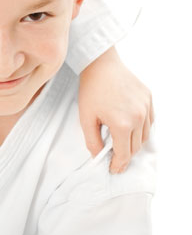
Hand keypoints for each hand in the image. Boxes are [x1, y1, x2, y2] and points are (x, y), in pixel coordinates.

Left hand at [78, 46, 153, 172]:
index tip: (114, 169)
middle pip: (136, 147)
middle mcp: (138, 117)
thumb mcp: (86, 119)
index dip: (118, 164)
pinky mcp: (149, 99)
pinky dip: (141, 130)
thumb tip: (98, 156)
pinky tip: (131, 130)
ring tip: (122, 146)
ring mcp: (146, 107)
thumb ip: (92, 141)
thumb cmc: (92, 90)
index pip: (124, 154)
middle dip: (126, 157)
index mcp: (122, 124)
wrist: (101, 65)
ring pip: (145, 136)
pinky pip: (149, 121)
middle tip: (116, 160)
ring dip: (134, 144)